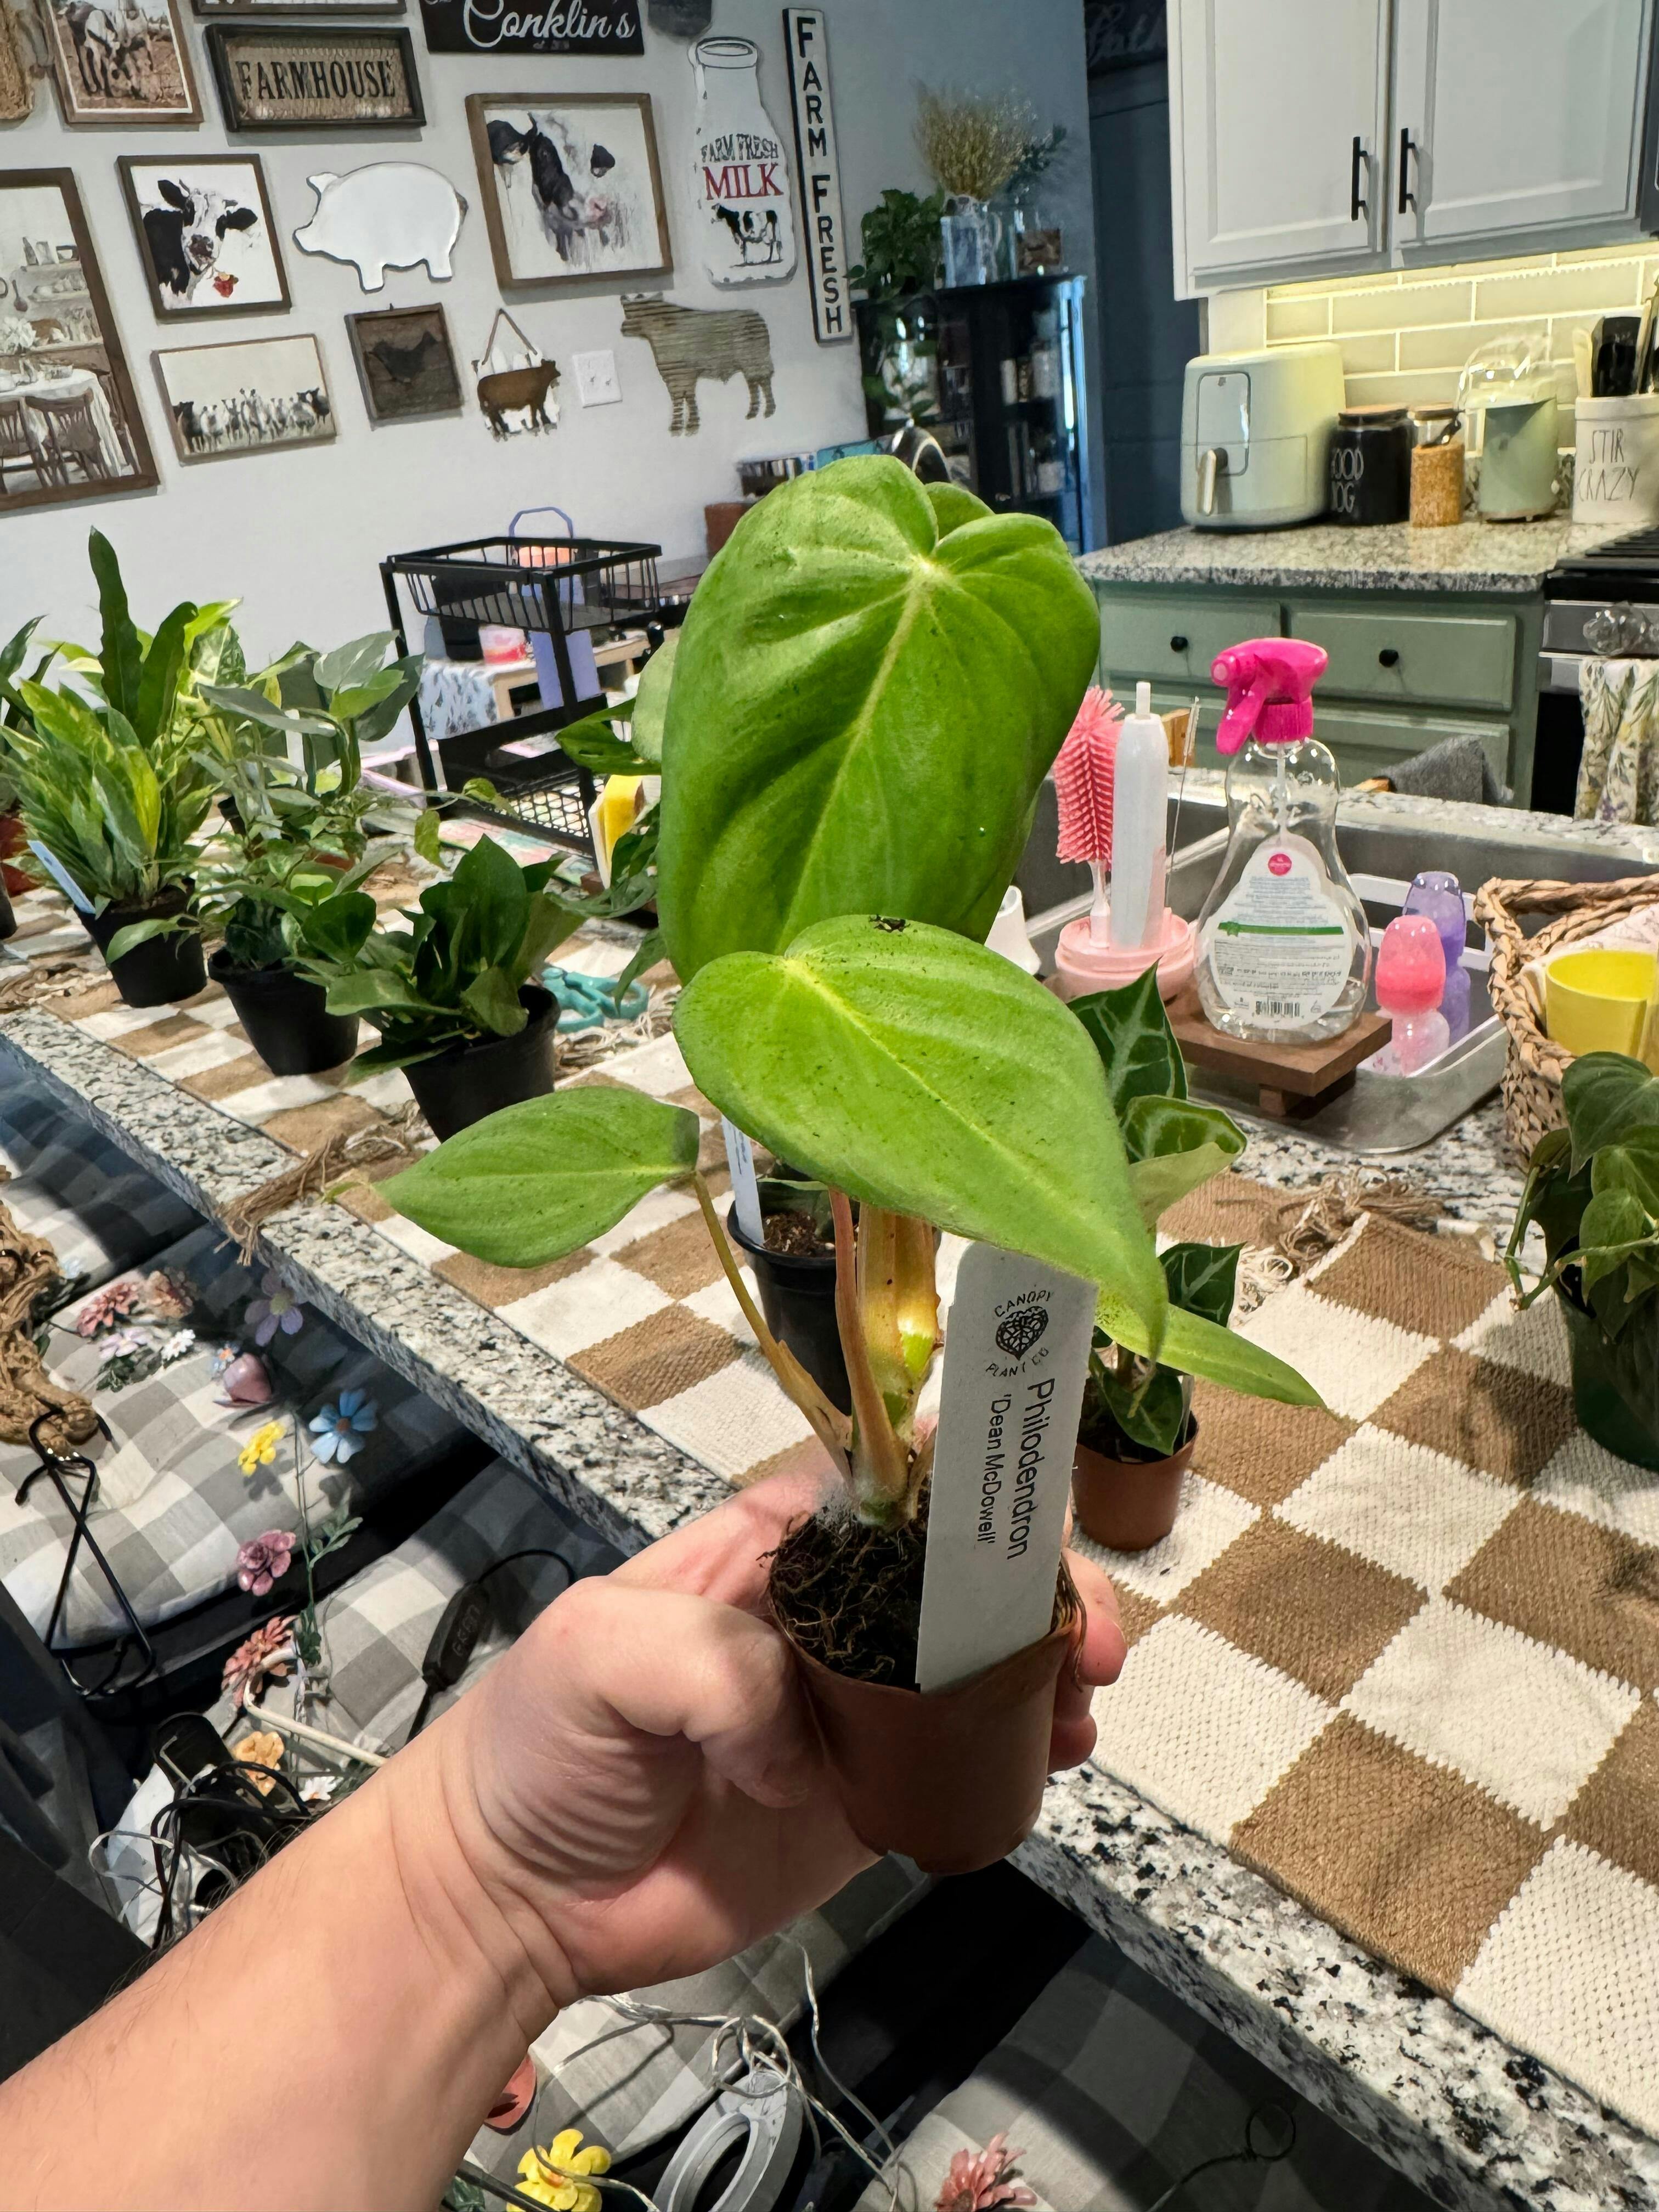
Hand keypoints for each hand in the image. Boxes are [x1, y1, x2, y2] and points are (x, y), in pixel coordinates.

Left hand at [425, 1467, 1126, 2009]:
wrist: (515, 1898)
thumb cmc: (537, 1748)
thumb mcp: (596, 1652)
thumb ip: (710, 1666)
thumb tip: (803, 1738)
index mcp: (763, 1553)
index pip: (883, 1489)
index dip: (964, 1489)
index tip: (1024, 1519)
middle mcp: (820, 1618)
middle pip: (953, 1573)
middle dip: (1032, 1585)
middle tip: (1081, 1636)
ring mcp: (847, 1710)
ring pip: (973, 1664)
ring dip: (1042, 1666)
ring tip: (1086, 1697)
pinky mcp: (861, 1799)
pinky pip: (957, 1763)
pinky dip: (1019, 1755)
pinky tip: (1058, 1757)